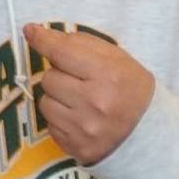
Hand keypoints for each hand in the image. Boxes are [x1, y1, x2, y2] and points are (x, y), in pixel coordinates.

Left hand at [25, 23, 155, 164]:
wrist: (148, 134)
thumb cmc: (128, 88)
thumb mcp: (115, 58)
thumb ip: (77, 43)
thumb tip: (34, 32)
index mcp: (109, 75)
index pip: (62, 53)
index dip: (43, 41)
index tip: (31, 32)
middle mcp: (96, 103)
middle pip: (49, 78)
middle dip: (60, 76)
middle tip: (81, 82)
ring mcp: (85, 128)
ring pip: (44, 102)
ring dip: (57, 99)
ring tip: (80, 101)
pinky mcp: (76, 147)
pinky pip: (49, 125)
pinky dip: (60, 119)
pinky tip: (80, 119)